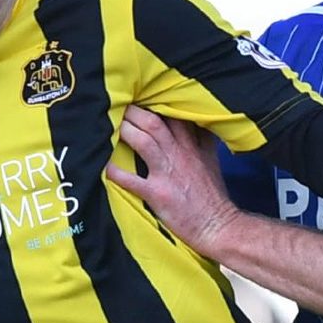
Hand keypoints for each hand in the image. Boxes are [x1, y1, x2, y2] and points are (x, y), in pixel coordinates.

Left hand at [104, 106, 238, 254]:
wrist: (217, 225)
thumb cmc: (212, 194)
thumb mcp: (211, 160)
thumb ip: (203, 138)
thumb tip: (199, 121)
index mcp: (192, 145)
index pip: (174, 115)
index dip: (155, 103)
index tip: (140, 97)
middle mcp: (180, 155)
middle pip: (154, 123)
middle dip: (134, 112)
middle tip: (117, 107)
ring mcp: (168, 174)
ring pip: (144, 142)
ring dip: (125, 132)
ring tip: (108, 126)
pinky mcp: (158, 194)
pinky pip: (132, 180)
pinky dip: (115, 172)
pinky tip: (104, 166)